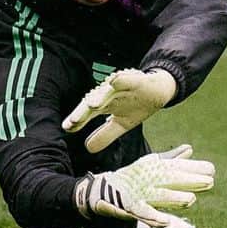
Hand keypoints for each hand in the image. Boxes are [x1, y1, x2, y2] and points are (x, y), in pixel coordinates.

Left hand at [62, 67, 176, 151]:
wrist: (159, 90)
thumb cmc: (137, 105)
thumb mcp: (121, 125)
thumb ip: (104, 135)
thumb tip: (88, 148)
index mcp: (105, 105)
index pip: (87, 114)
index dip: (78, 121)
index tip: (67, 128)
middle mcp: (109, 95)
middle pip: (94, 103)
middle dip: (83, 112)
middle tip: (73, 121)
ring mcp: (122, 87)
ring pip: (108, 91)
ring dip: (100, 97)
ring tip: (92, 105)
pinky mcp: (136, 80)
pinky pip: (127, 79)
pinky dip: (121, 79)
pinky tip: (114, 81)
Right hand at [75, 144, 214, 227]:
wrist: (99, 191)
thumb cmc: (130, 178)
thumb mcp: (151, 166)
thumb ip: (171, 159)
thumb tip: (190, 148)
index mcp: (153, 168)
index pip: (176, 167)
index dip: (193, 169)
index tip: (212, 170)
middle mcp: (147, 178)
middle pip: (170, 179)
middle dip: (190, 181)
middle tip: (210, 181)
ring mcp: (137, 192)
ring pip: (158, 196)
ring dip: (174, 198)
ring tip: (190, 200)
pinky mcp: (127, 207)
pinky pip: (142, 213)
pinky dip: (153, 218)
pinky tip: (166, 223)